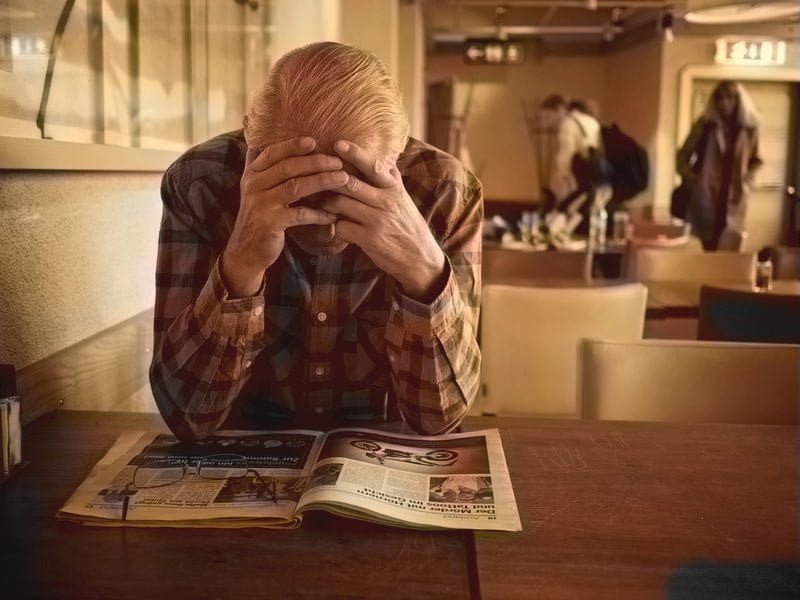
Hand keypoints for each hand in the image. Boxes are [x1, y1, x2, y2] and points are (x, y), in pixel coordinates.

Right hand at [221, 137, 346, 296]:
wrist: (245, 250)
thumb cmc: (259, 217)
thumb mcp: (256, 190)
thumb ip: (263, 168)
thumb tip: (259, 138)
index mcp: (252, 174)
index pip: (272, 153)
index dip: (292, 145)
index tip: (314, 141)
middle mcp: (254, 186)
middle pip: (288, 167)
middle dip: (315, 162)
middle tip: (338, 162)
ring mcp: (261, 205)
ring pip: (296, 187)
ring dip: (322, 181)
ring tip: (343, 179)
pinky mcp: (270, 223)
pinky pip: (300, 214)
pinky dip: (318, 214)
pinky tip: (333, 215)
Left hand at [321, 140, 446, 302]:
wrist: (420, 257)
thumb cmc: (406, 223)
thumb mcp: (402, 197)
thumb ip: (390, 177)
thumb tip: (381, 153)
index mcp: (393, 187)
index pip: (373, 165)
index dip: (354, 153)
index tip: (337, 143)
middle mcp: (386, 201)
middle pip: (349, 183)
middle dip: (327, 178)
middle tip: (309, 173)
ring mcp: (376, 220)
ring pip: (339, 204)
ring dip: (323, 203)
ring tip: (314, 201)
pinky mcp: (369, 239)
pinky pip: (340, 227)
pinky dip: (329, 226)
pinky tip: (325, 225)